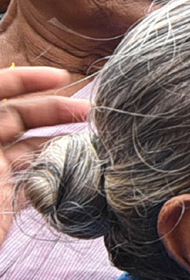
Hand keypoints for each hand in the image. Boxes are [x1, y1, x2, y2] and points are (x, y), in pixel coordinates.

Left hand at [0, 67, 88, 243]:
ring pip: (30, 147)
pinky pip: (35, 180)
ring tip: (91, 142)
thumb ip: (5, 133)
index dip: (26, 80)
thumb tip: (32, 125)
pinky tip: (78, 169)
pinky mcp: (3, 201)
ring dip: (61, 142)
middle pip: (18, 116)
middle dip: (55, 110)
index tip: (62, 78)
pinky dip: (57, 173)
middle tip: (90, 113)